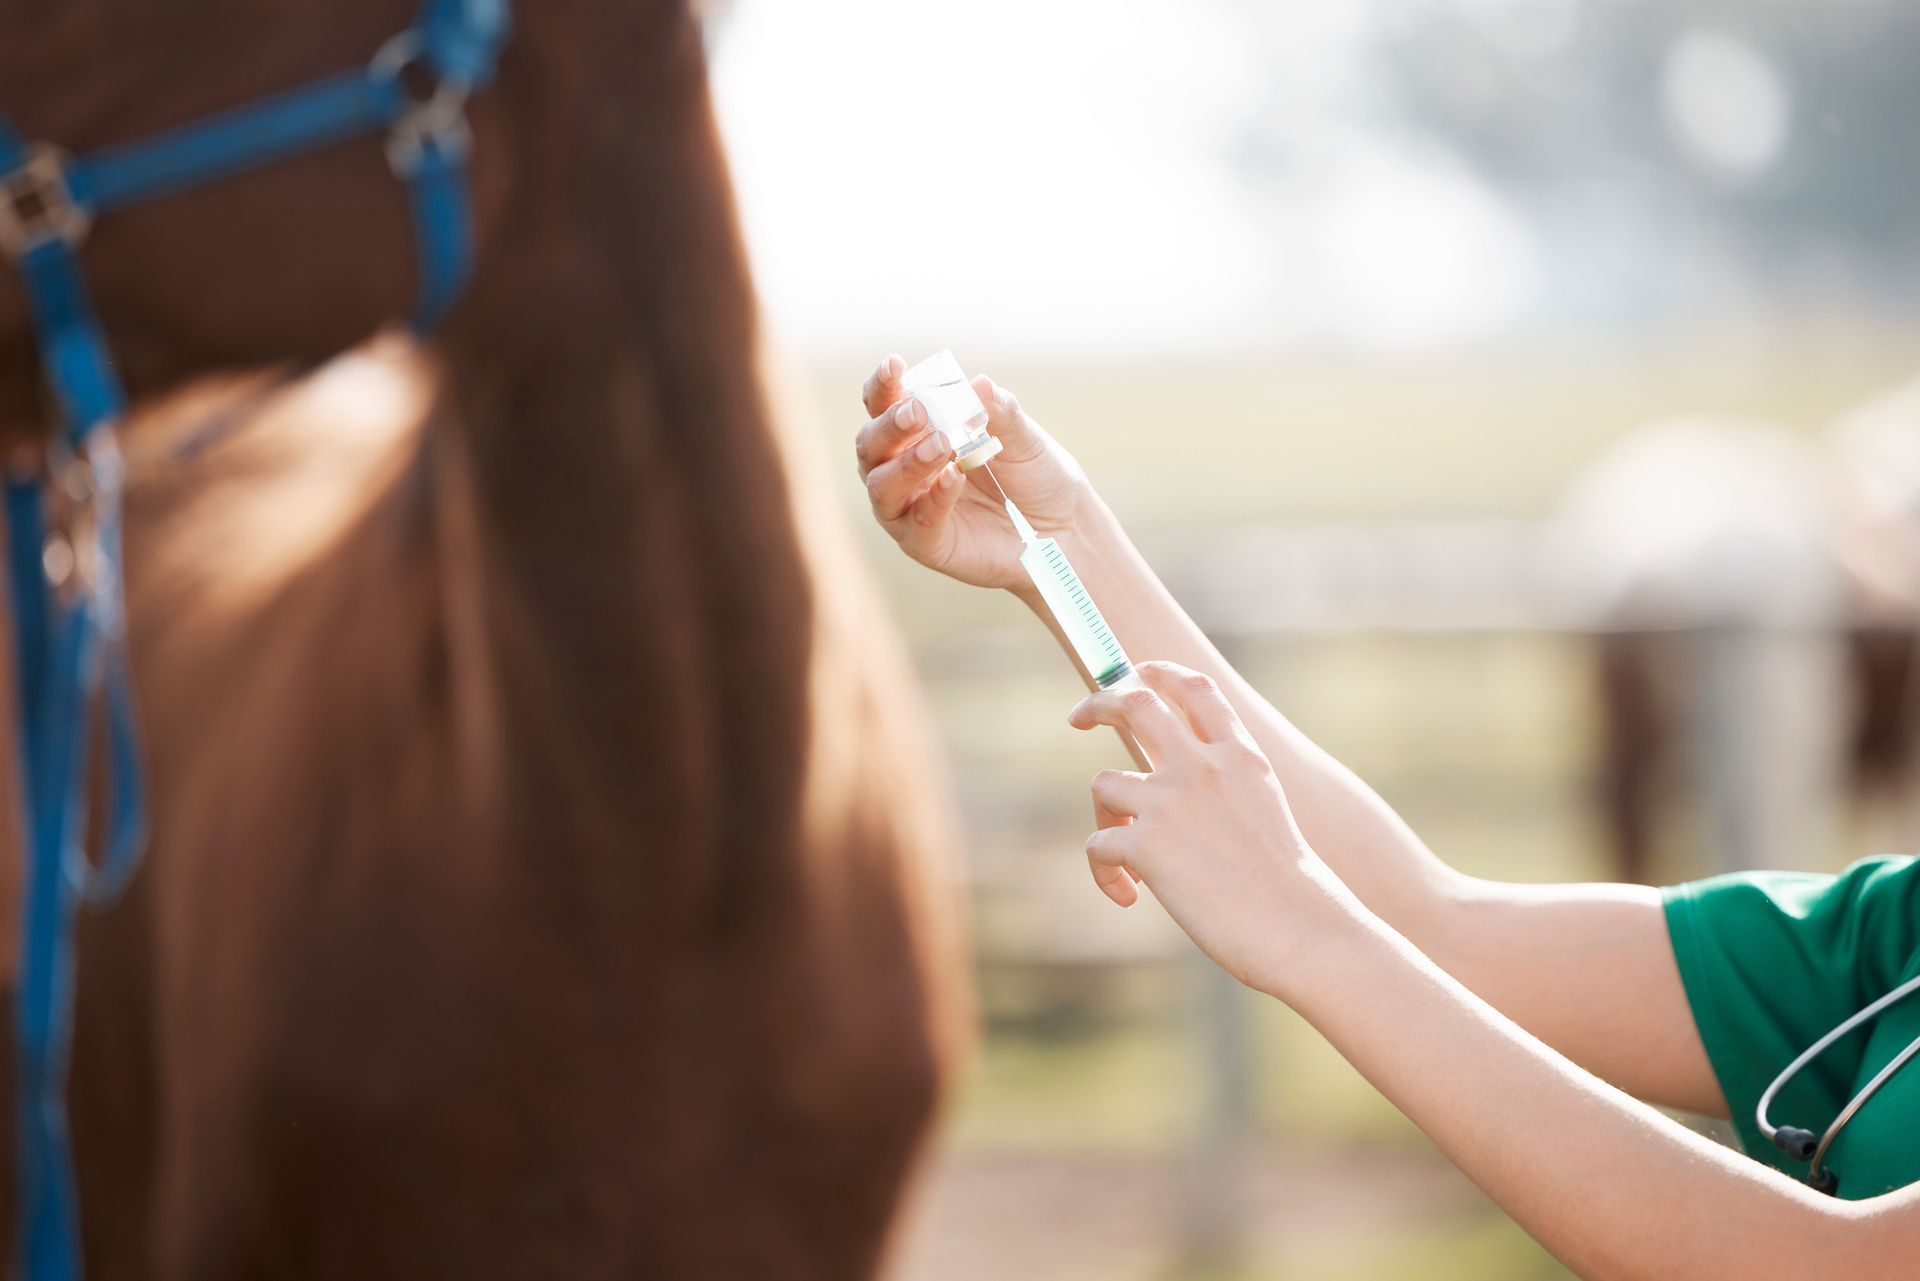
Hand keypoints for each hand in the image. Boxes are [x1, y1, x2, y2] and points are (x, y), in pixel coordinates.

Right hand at [853, 355, 1092, 593]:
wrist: (1064, 527)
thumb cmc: (1034, 476)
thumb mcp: (1023, 438)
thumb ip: (1000, 413)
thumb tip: (979, 383)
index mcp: (918, 433)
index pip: (884, 406)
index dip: (883, 386)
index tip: (895, 365)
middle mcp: (903, 469)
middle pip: (871, 444)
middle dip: (889, 425)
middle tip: (917, 411)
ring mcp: (910, 509)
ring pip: (881, 485)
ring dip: (907, 463)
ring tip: (941, 445)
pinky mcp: (925, 544)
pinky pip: (917, 522)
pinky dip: (934, 498)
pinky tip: (955, 478)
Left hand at [1068, 662, 1352, 993]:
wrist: (1299, 929)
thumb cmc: (1290, 889)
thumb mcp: (1265, 813)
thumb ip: (1227, 787)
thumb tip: (1178, 791)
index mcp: (1241, 757)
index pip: (1195, 689)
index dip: (1158, 672)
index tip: (1135, 674)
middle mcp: (1203, 767)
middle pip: (1133, 702)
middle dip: (1098, 702)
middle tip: (1079, 717)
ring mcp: (1172, 802)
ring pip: (1103, 781)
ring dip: (1104, 816)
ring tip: (1125, 857)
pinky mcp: (1147, 845)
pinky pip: (1098, 845)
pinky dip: (1105, 873)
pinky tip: (1130, 896)